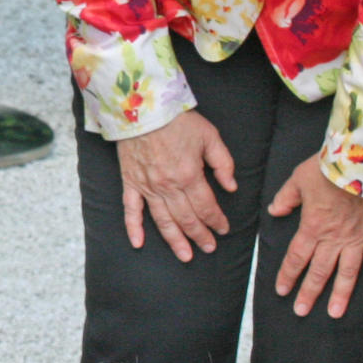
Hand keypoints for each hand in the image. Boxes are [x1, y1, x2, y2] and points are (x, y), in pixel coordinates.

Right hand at [116, 111, 237, 261]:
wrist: (142, 106)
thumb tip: (231, 186)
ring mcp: (148, 187)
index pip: (206, 207)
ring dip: (175, 240)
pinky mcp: (131, 182)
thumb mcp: (210, 136)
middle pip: (187, 219)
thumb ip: (223, 163)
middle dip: (200, 236)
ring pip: (163, 221)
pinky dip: (134, 228)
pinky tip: (138, 243)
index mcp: (189, 176)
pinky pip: (131, 210)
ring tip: (185, 256)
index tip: (223, 229)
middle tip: (208, 248)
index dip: (216, 221)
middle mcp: (168, 187)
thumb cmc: (177, 120)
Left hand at [269, 153, 362, 317]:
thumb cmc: (329, 168)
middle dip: (309, 292)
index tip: (282, 291)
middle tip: (301, 311)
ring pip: (348, 272)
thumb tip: (275, 210)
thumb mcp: (298, 178)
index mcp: (313, 227)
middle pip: (319, 271)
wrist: (362, 160)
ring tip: (335, 313)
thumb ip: (286, 197)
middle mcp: (334, 238)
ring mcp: (358, 238)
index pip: (296, 257)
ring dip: (341, 294)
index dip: (288, 275)